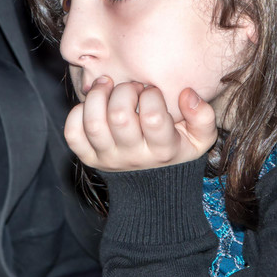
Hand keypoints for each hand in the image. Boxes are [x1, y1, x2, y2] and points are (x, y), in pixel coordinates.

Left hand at [64, 77, 217, 171]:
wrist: (153, 191)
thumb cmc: (177, 151)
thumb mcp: (200, 139)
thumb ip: (203, 116)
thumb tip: (187, 93)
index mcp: (163, 149)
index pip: (153, 117)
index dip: (152, 95)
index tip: (152, 92)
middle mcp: (134, 156)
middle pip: (120, 116)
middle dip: (125, 90)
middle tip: (131, 87)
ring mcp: (108, 158)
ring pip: (94, 123)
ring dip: (97, 96)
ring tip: (106, 85)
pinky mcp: (89, 158)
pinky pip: (73, 135)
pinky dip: (77, 114)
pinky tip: (91, 105)